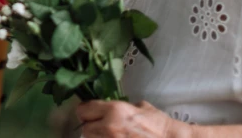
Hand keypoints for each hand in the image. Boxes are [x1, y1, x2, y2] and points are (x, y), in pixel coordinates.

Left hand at [76, 100, 190, 137]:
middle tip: (100, 126)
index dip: (86, 111)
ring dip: (97, 137)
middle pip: (84, 128)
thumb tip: (108, 107)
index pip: (83, 110)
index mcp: (114, 111)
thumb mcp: (139, 106)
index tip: (90, 112)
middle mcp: (109, 127)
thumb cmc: (159, 125)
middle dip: (91, 126)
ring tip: (109, 135)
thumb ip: (119, 106)